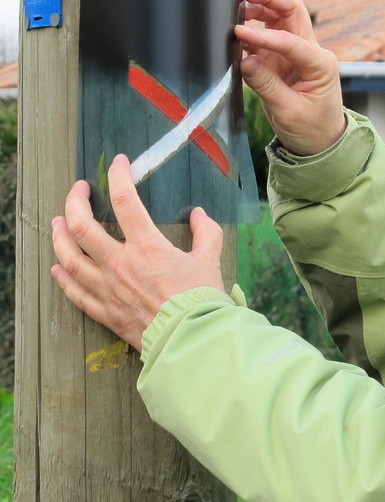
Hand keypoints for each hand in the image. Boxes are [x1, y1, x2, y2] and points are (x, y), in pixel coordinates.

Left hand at [51, 154, 225, 350]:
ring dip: (59, 236)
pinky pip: (75, 292)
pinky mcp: (105, 312)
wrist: (193, 339)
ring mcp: (107, 288)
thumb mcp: (210, 260)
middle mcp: (119, 264)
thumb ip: (206, 234)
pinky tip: (56, 268)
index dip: (118, 176)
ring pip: (69, 257)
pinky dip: (62, 278)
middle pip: (81, 226)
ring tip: (57, 223)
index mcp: (146, 246)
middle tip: (79, 191)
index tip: (118, 163)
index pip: (125, 200)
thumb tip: (200, 216)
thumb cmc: (202, 300)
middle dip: (74, 202)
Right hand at [237, 0, 346, 155]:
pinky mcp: (281, 59)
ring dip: (260, 9)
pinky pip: (266, 36)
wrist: (318, 142)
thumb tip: (245, 60)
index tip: (238, 33)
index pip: (291, 41)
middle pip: (292, 11)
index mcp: (320, 64)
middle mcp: (311, 52)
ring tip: (237, 7)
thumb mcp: (289, 112)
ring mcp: (296, 53)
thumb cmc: (311, 129)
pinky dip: (252, 29)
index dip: (264, 36)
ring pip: (280, 18)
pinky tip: (235, 29)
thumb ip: (267, 85)